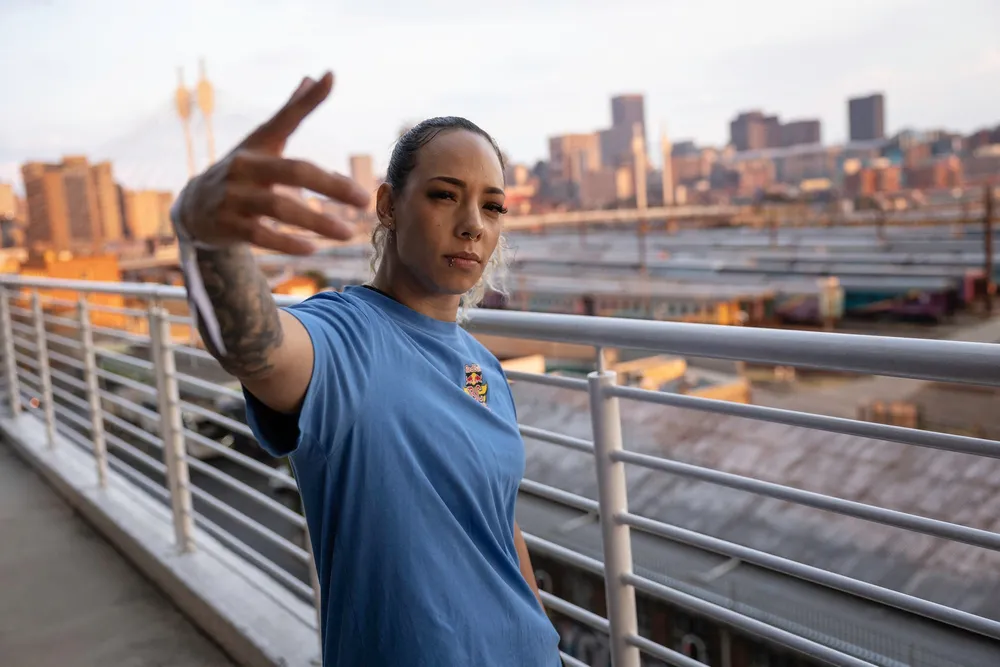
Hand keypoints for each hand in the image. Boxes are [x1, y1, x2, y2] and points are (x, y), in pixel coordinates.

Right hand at [175, 72, 369, 253]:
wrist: (193, 208)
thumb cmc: (241, 172)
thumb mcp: (263, 142)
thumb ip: (291, 113)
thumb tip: (318, 77)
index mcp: (257, 144)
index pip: (284, 118)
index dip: (306, 100)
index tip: (331, 78)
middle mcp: (244, 167)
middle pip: (294, 172)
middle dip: (332, 186)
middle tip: (363, 200)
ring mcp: (233, 196)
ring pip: (280, 207)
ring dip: (317, 222)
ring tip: (347, 233)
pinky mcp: (227, 225)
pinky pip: (260, 235)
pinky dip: (287, 242)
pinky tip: (312, 249)